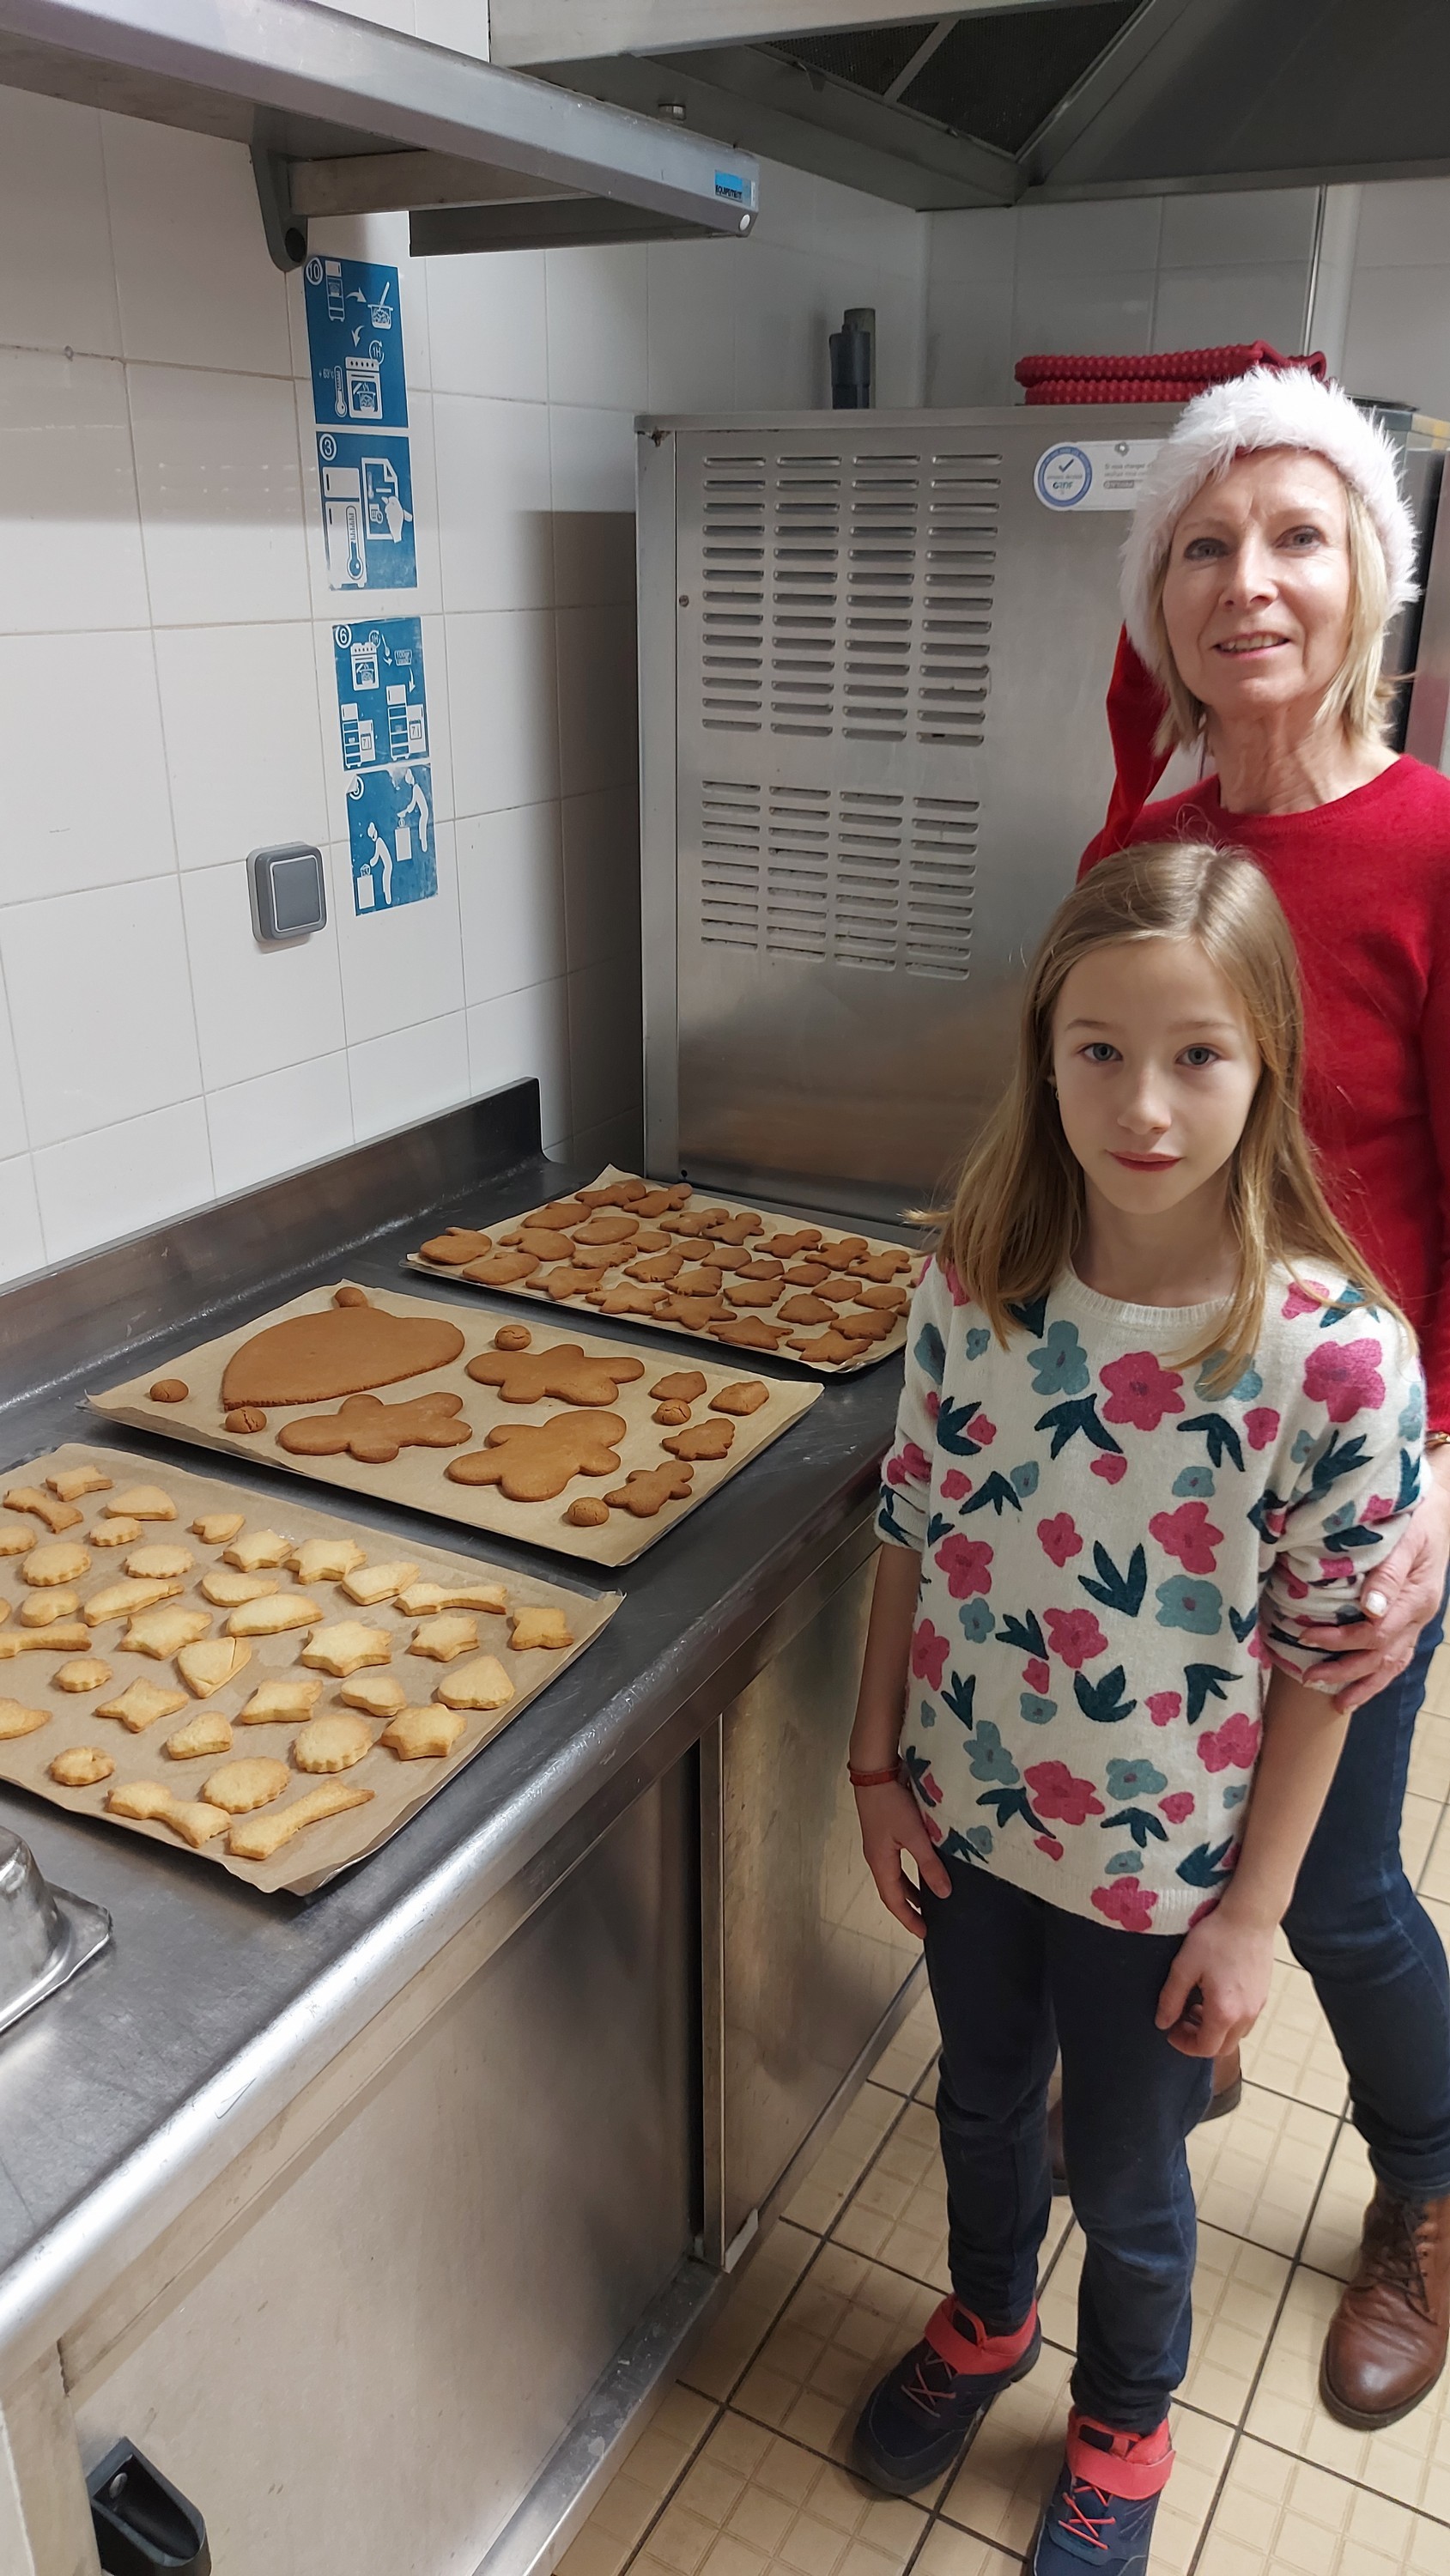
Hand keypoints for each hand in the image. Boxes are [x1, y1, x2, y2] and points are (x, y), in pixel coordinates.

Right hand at [855, 1779, 951, 1935]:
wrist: (874, 1772)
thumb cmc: (892, 1804)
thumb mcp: (914, 1836)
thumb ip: (929, 1864)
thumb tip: (945, 1894)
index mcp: (881, 1863)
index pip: (894, 1900)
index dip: (909, 1919)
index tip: (924, 1933)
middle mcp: (877, 1857)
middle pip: (893, 1890)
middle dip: (909, 1907)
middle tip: (928, 1919)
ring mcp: (879, 1844)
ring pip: (895, 1875)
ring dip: (910, 1888)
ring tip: (929, 1898)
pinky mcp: (884, 1831)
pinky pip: (897, 1861)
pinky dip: (910, 1871)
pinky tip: (923, 1865)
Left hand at [1155, 1902, 1274, 2057]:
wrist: (1250, 1916)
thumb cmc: (1216, 1937)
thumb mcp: (1184, 1966)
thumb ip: (1171, 1999)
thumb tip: (1162, 2022)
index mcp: (1224, 2012)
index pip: (1205, 2048)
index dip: (1184, 2044)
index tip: (1170, 2030)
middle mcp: (1246, 2015)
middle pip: (1222, 2047)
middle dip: (1199, 2041)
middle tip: (1182, 2021)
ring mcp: (1258, 2006)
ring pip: (1235, 2035)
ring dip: (1214, 2030)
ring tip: (1197, 2005)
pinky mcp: (1263, 1995)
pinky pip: (1245, 2020)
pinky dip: (1228, 2019)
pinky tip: (1215, 1995)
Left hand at [1293, 1465, 1449, 1712]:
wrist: (1439, 1508)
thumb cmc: (1417, 1517)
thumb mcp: (1406, 1539)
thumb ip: (1388, 1573)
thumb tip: (1370, 1610)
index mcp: (1417, 1598)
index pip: (1376, 1633)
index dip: (1340, 1640)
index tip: (1304, 1635)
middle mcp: (1419, 1616)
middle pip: (1381, 1655)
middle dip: (1345, 1671)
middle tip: (1308, 1678)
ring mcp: (1417, 1621)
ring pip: (1393, 1663)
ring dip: (1364, 1684)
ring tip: (1337, 1703)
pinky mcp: (1411, 1618)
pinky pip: (1397, 1655)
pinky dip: (1378, 1674)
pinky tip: (1360, 1685)